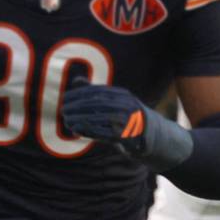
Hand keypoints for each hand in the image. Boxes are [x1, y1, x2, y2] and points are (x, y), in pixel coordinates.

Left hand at [59, 83, 191, 170]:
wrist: (157, 139)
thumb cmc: (130, 120)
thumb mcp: (116, 104)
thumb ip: (97, 94)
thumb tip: (77, 81)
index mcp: (123, 95)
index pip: (97, 91)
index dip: (79, 94)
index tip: (65, 98)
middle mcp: (127, 105)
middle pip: (97, 103)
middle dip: (77, 107)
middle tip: (63, 110)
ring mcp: (128, 121)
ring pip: (99, 117)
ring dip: (81, 119)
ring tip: (68, 121)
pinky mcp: (127, 136)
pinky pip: (104, 132)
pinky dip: (89, 131)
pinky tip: (78, 131)